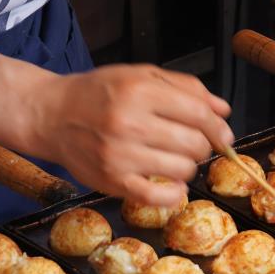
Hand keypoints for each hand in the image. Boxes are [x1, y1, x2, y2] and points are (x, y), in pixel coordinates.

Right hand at [21, 65, 233, 205]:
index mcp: (139, 90)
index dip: (218, 126)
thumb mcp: (141, 76)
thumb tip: (223, 110)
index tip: (223, 134)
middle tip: (191, 143)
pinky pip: (157, 197)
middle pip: (194, 143)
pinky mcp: (111, 180)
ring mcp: (119, 154)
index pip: (199, 113)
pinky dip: (173, 194)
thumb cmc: (98, 93)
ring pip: (182, 169)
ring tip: (173, 158)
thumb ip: (185, 88)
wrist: (51, 114)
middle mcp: (129, 122)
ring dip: (187, 166)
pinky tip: (171, 184)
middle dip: (202, 145)